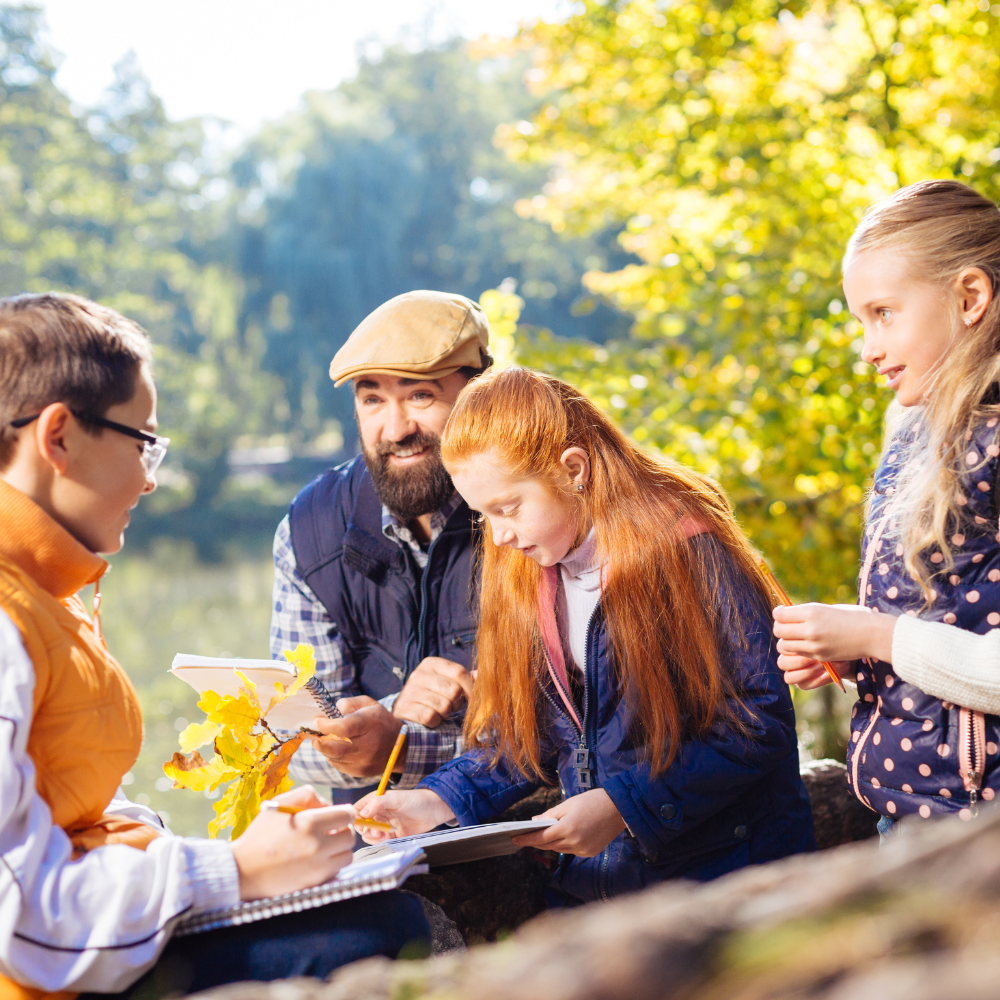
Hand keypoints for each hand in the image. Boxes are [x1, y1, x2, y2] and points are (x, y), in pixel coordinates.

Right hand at [231, 785, 354, 899]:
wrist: (243, 870)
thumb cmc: (260, 835)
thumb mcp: (280, 804)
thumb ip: (307, 795)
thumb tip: (328, 804)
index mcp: (309, 822)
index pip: (347, 814)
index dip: (344, 813)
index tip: (338, 815)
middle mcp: (317, 845)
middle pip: (349, 836)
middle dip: (342, 831)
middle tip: (330, 831)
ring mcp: (318, 867)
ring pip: (347, 855)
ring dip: (340, 850)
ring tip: (325, 847)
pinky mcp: (315, 883)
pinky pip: (337, 871)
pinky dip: (332, 865)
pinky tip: (318, 860)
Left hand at [308, 696, 406, 778]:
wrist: (399, 746)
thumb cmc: (379, 721)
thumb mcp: (368, 704)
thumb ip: (347, 704)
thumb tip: (328, 715)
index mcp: (371, 723)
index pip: (344, 728)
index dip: (326, 726)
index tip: (318, 721)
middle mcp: (369, 744)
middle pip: (335, 747)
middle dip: (319, 741)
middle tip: (315, 734)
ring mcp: (364, 761)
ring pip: (334, 757)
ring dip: (325, 748)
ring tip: (326, 739)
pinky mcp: (360, 772)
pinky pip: (338, 765)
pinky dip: (332, 756)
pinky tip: (337, 748)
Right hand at [354, 788, 455, 843]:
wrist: (433, 811)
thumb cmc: (415, 800)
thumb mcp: (396, 799)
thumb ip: (378, 803)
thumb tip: (363, 813)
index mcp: (375, 801)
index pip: (357, 810)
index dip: (355, 818)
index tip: (359, 824)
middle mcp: (377, 813)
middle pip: (361, 825)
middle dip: (365, 829)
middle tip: (375, 830)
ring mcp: (383, 825)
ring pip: (369, 835)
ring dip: (373, 836)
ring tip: (383, 833)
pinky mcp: (391, 835)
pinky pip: (379, 841)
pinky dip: (381, 841)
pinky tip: (388, 837)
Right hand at [392, 657, 474, 727]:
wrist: (405, 709)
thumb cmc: (433, 694)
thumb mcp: (447, 681)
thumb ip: (465, 678)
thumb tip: (484, 675)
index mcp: (431, 663)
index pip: (459, 672)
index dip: (471, 688)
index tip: (473, 699)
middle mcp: (419, 674)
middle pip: (454, 690)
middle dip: (456, 703)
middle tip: (450, 706)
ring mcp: (409, 690)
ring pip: (444, 706)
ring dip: (445, 714)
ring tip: (439, 712)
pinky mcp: (404, 708)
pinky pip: (431, 717)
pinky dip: (434, 722)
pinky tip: (430, 719)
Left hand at [511, 788, 625, 857]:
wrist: (619, 808)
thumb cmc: (593, 801)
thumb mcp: (569, 804)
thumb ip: (551, 814)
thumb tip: (535, 822)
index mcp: (567, 828)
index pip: (540, 837)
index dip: (526, 839)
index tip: (514, 839)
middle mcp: (574, 842)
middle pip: (548, 845)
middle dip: (536, 841)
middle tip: (524, 836)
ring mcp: (583, 850)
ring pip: (560, 849)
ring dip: (551, 842)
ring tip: (542, 835)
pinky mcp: (590, 852)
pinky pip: (571, 851)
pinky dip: (565, 844)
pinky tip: (563, 836)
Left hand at [772, 603, 896, 686]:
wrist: (872, 634)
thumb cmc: (850, 616)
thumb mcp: (825, 608)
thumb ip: (805, 613)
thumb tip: (784, 615)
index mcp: (811, 612)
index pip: (780, 615)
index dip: (779, 613)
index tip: (783, 612)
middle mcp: (810, 628)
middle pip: (779, 631)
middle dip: (781, 628)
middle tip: (788, 625)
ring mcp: (814, 644)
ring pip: (784, 645)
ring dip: (787, 640)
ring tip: (797, 635)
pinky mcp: (820, 656)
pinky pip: (798, 654)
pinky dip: (799, 649)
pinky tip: (808, 643)